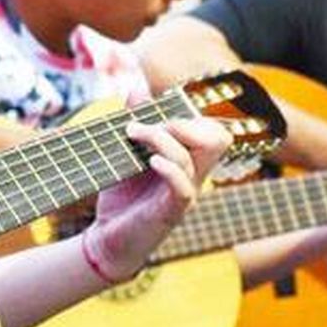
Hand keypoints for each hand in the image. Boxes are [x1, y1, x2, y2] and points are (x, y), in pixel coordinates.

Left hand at [84, 117, 228, 281]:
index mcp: (189, 161)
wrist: (106, 240)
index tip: (153, 110)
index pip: (214, 130)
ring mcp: (185, 194)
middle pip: (220, 138)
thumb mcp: (124, 154)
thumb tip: (137, 87)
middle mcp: (194, 176)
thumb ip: (136, 122)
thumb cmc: (121, 197)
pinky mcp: (171, 212)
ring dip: (162, 137)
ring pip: (197, 156)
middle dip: (186, 122)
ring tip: (133, 133)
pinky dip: (170, 168)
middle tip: (151, 123)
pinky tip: (150, 162)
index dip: (191, 113)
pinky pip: (184, 186)